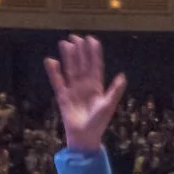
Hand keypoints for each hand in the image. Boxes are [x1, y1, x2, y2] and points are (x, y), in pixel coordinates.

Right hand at [44, 34, 127, 151]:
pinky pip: (57, 81)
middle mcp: (84, 85)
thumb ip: (115, 90)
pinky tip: (51, 60)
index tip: (91, 39)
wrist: (85, 137)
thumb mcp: (109, 105)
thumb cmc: (99, 122)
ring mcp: (73, 89)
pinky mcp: (63, 96)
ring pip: (70, 69)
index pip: (95, 65)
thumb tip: (122, 76)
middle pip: (81, 64)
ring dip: (68, 57)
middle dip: (79, 50)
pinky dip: (54, 72)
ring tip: (65, 43)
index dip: (93, 53)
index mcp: (97, 86)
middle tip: (75, 37)